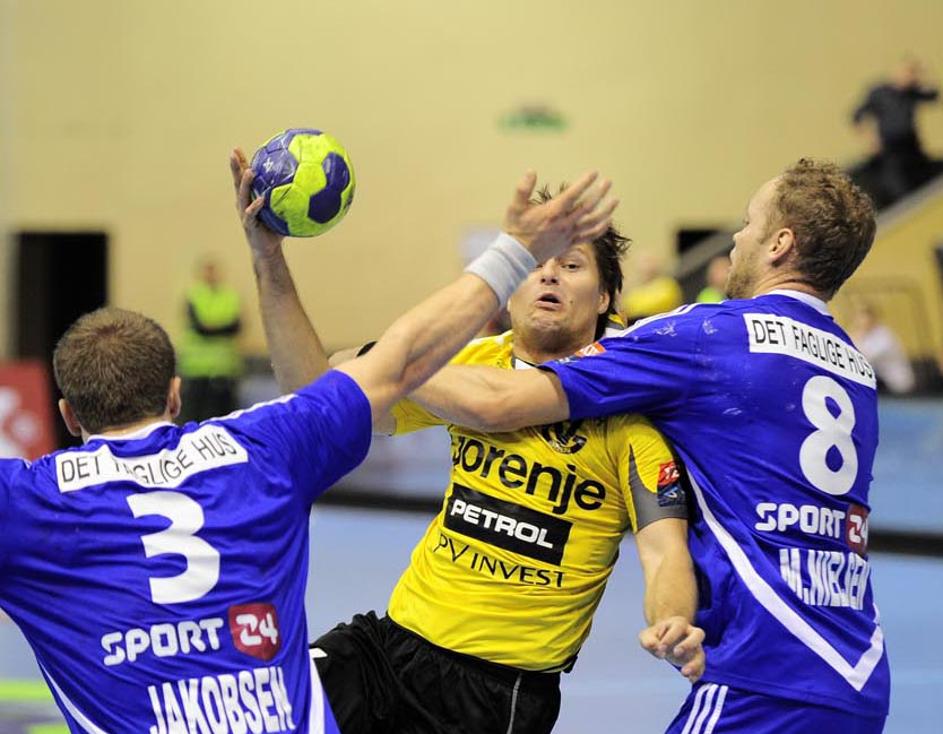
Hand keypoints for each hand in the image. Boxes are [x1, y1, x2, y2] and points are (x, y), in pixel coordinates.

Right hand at [230, 148, 283, 259]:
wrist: (268, 250)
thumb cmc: (276, 229)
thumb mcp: (282, 211)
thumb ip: (289, 199)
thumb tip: (306, 186)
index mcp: (250, 197)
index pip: (243, 177)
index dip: (240, 163)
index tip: (237, 148)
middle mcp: (244, 203)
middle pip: (237, 181)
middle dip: (235, 167)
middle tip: (233, 152)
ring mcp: (244, 213)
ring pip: (242, 195)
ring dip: (245, 183)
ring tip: (250, 171)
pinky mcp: (249, 224)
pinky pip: (251, 213)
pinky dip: (256, 206)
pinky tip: (261, 199)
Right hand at [502, 171, 617, 262]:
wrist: (517, 255)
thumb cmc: (516, 229)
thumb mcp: (515, 207)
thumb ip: (523, 189)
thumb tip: (531, 171)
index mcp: (552, 212)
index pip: (573, 194)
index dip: (585, 183)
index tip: (594, 173)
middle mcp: (564, 223)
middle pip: (588, 206)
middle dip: (600, 193)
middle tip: (608, 182)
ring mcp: (569, 234)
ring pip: (593, 222)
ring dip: (606, 210)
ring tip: (615, 200)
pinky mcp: (570, 243)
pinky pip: (590, 236)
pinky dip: (601, 228)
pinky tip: (608, 220)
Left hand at [638, 616, 705, 683]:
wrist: (664, 641)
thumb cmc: (655, 637)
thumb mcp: (647, 636)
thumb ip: (648, 640)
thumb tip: (654, 646)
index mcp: (678, 623)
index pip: (678, 627)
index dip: (670, 638)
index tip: (660, 649)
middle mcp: (691, 633)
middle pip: (698, 634)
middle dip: (688, 644)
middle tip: (676, 653)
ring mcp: (696, 647)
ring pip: (702, 653)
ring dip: (695, 664)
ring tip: (684, 673)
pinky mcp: (697, 659)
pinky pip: (702, 667)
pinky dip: (698, 673)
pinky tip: (690, 679)